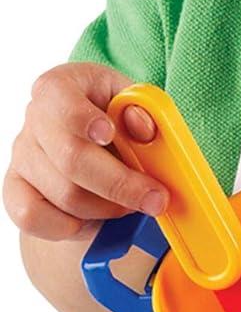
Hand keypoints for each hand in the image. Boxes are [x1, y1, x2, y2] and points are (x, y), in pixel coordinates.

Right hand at [3, 61, 168, 240]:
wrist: (91, 144)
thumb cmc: (115, 115)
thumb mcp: (135, 100)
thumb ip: (144, 109)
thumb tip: (142, 126)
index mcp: (60, 85)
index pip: (60, 99)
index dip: (83, 119)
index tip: (109, 134)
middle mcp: (34, 118)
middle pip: (70, 157)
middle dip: (120, 184)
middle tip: (156, 198)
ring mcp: (21, 156)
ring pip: (64, 194)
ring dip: (107, 207)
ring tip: (131, 202)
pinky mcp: (14, 190)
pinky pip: (34, 218)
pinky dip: (72, 226)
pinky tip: (96, 215)